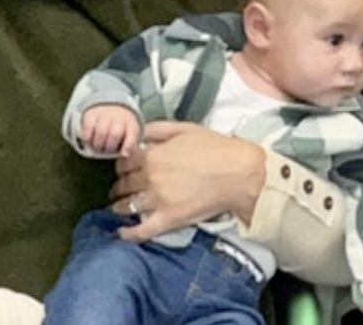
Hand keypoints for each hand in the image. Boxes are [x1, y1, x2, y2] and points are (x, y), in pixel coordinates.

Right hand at [81, 104, 140, 156]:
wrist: (110, 107)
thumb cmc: (121, 127)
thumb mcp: (130, 133)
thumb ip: (130, 144)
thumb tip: (125, 155)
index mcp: (131, 123)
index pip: (132, 133)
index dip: (128, 145)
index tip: (124, 154)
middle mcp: (119, 117)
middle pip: (114, 135)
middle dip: (109, 148)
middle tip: (106, 151)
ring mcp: (105, 115)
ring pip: (101, 133)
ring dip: (97, 145)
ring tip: (97, 148)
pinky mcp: (91, 115)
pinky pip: (88, 129)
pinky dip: (87, 139)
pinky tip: (89, 142)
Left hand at [109, 121, 264, 241]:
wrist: (242, 173)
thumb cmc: (218, 148)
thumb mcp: (187, 129)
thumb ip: (158, 129)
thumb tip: (137, 132)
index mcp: (154, 155)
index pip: (122, 162)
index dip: (122, 164)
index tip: (126, 167)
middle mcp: (150, 178)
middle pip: (122, 185)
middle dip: (120, 185)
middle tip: (124, 187)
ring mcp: (158, 200)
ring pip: (126, 207)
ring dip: (120, 206)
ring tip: (121, 207)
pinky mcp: (169, 219)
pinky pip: (141, 231)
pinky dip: (129, 234)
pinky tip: (123, 232)